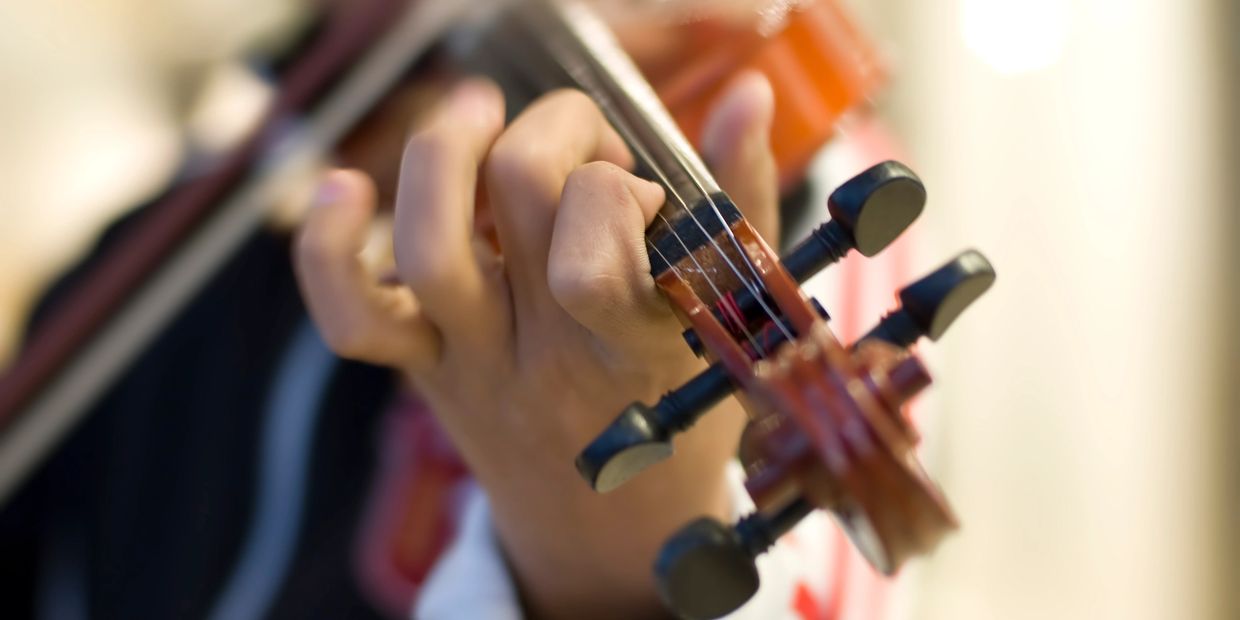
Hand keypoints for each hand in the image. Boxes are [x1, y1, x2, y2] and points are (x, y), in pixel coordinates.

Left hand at [295, 72, 777, 617]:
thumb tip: (745, 95)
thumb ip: (739, 202)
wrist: (608, 535)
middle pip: (520, 192)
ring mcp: (473, 363)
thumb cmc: (677, 413)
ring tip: (485, 116)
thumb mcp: (727, 322)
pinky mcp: (422, 366)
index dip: (616, 188)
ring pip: (429, 244)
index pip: (598, 254)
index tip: (640, 193)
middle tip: (587, 152)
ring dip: (450, 149)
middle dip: (558, 127)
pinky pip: (351, 315)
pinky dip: (326, 246)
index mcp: (634, 349)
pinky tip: (344, 187)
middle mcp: (546, 356)